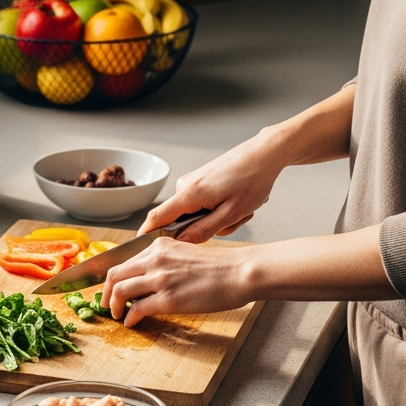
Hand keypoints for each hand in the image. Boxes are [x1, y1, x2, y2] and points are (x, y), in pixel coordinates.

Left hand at [102, 237, 252, 326]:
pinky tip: (132, 323)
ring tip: (116, 315)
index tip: (110, 288)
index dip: (112, 278)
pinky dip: (130, 318)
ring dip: (113, 306)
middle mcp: (155, 259)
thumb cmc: (221, 266)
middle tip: (105, 304)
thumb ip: (165, 261)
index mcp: (159, 246)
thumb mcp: (186, 254)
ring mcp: (160, 279)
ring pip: (120, 290)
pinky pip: (137, 309)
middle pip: (114, 274)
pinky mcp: (167, 299)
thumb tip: (150, 278)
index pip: (124, 260)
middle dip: (105, 292)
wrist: (239, 272)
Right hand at [140, 133, 286, 243]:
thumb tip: (180, 243)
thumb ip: (203, 231)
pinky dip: (219, 208)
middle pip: (180, 220)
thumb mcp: (231, 213)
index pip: (156, 218)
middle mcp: (186, 185)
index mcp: (190, 193)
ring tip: (239, 209)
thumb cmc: (253, 179)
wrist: (264, 154)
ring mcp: (192, 182)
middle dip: (205, 227)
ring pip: (195, 214)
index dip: (147, 236)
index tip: (141, 251)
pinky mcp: (200, 181)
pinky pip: (202, 204)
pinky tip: (235, 200)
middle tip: (232, 220)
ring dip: (217, 218)